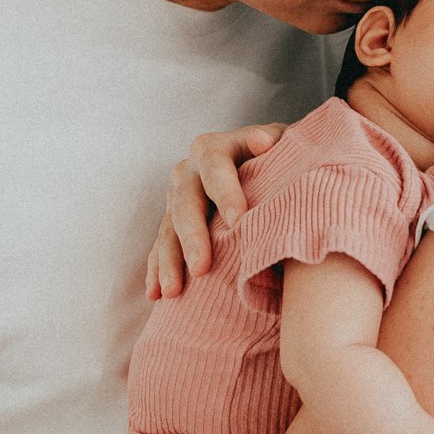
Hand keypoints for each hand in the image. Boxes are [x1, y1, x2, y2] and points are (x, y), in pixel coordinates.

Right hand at [145, 123, 286, 298]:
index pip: (217, 169)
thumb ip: (273, 139)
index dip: (226, 193)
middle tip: (202, 267)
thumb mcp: (276, 141)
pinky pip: (159, 248)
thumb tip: (265, 142)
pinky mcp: (169, 223)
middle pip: (186, 205)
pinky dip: (157, 271)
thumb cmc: (273, 154)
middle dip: (193, 238)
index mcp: (212, 149)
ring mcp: (175, 199)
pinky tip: (156, 295)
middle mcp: (187, 172)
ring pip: (168, 231)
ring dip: (169, 262)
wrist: (253, 161)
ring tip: (173, 291)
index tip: (239, 220)